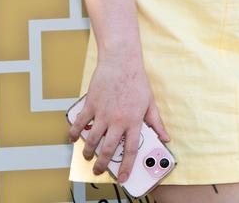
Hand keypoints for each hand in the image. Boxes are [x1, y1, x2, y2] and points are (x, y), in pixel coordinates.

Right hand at [68, 54, 169, 182]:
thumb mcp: (150, 103)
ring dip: (88, 152)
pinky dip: (74, 132)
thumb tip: (165, 137)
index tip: (123, 177)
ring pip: (92, 140)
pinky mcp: (91, 105)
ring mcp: (102, 113)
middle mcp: (118, 120)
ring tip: (87, 156)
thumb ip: (156, 122)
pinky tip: (72, 138)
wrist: (121, 62)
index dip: (126, 166)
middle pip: (107, 149)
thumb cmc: (136, 81)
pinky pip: (79, 123)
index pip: (130, 149)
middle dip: (102, 164)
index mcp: (134, 121)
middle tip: (98, 170)